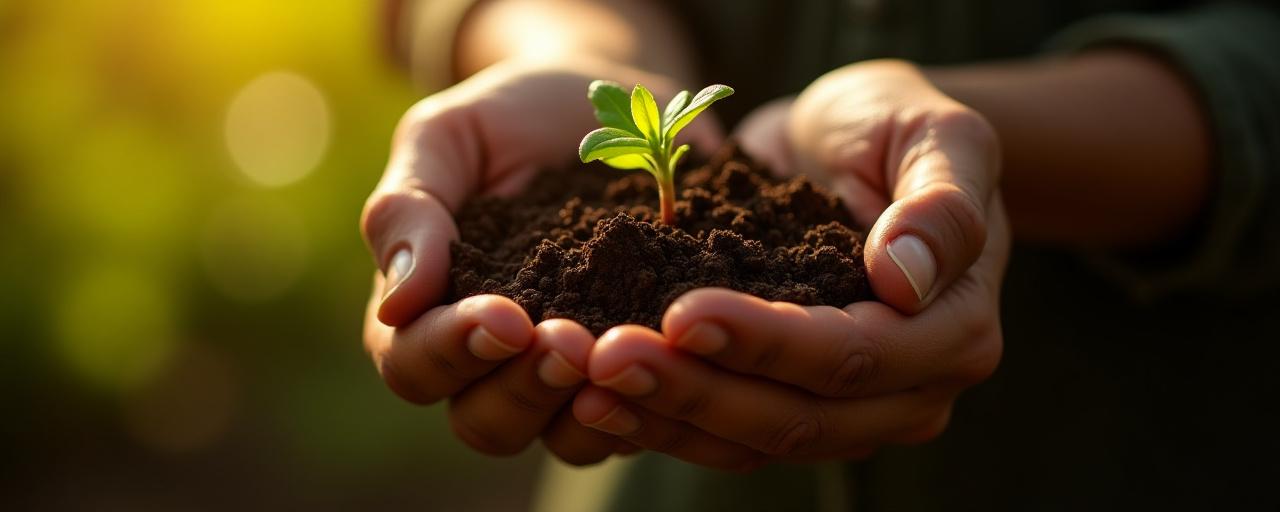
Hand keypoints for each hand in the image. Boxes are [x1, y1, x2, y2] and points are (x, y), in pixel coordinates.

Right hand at [360, 59, 720, 463]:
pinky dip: (656, 397)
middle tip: (569, 342)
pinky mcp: (640, 368)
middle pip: (486, 422)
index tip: (502, 315)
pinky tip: (676, 359)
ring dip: (586, 408)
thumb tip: (398, 303)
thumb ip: (409, 208)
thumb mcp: (447, 137)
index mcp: (429, 313)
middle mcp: (494, 362)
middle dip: (523, 387)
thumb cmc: (510, 119)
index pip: (413, 366)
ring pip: (562, 438)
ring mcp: (570, 376)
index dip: (451, 351)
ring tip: (618, 354)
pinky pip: (643, 414)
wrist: (612, 106)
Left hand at [569, 59, 1007, 466]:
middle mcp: (906, 391)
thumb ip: (940, 203)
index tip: (684, 312)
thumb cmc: (893, 126)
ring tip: (586, 382)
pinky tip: (595, 397)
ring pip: (750, 441)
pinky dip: (660, 419)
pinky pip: (723, 434)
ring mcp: (845, 410)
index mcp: (953, 333)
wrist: (846, 142)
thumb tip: (906, 278)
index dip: (767, 343)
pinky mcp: (786, 404)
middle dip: (697, 390)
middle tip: (607, 356)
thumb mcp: (936, 134)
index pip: (853, 355)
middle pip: (796, 418)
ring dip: (665, 415)